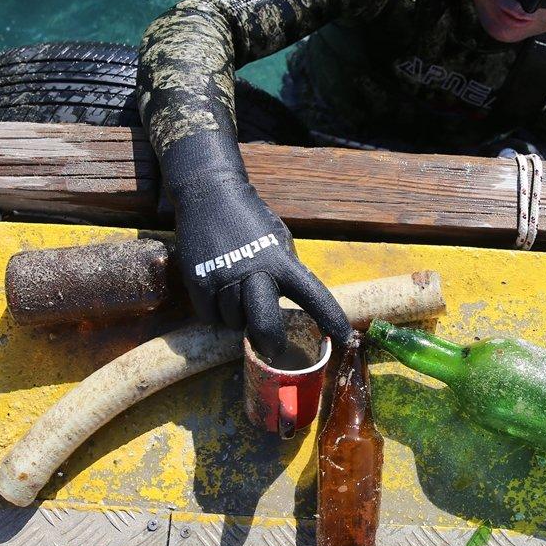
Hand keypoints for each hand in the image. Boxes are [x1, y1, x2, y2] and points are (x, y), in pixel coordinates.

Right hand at [161, 131, 350, 355]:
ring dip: (237, 320)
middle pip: (265, 325)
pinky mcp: (199, 282)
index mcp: (281, 261)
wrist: (210, 196)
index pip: (313, 295)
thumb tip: (295, 306)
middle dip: (270, 342)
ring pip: (234, 324)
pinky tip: (218, 292)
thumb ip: (286, 271)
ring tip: (236, 295)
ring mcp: (224, 278)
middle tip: (273, 349)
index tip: (346, 338)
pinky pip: (210, 317)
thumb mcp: (278, 241)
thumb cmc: (251, 221)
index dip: (331, 318)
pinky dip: (215, 313)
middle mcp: (254, 272)